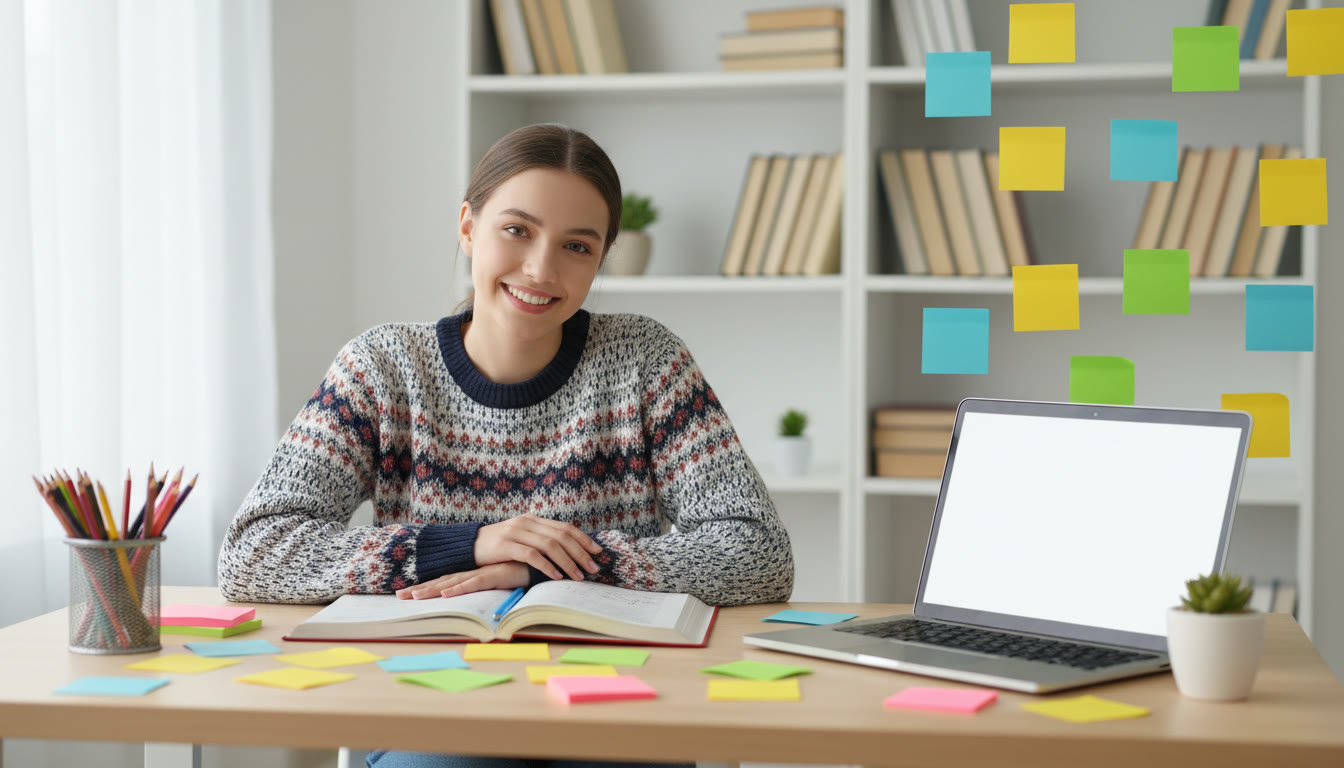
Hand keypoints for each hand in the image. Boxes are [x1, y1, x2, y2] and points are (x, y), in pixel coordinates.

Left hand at [396, 562, 528, 598]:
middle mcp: (476, 571)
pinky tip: (445, 594)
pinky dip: (459, 588)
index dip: (428, 587)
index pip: (447, 581)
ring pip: (453, 582)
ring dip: (432, 589)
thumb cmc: (529, 572)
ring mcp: (485, 572)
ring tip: (412, 596)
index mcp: (476, 574)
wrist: (548, 561)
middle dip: (420, 588)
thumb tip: (484, 608)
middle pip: (443, 581)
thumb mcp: (506, 583)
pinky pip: (475, 582)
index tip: (408, 593)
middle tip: (399, 596)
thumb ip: (495, 588)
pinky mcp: (497, 574)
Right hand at [474, 513, 602, 580]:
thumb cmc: (498, 547)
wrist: (468, 545)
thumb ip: (540, 540)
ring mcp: (516, 532)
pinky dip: (547, 566)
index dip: (583, 539)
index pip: (564, 527)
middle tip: (593, 568)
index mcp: (533, 520)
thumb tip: (568, 552)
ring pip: (550, 545)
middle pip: (561, 536)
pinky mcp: (506, 546)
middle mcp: (527, 523)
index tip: (598, 552)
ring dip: (567, 561)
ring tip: (578, 576)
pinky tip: (556, 576)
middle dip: (580, 553)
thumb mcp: (521, 538)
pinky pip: (532, 555)